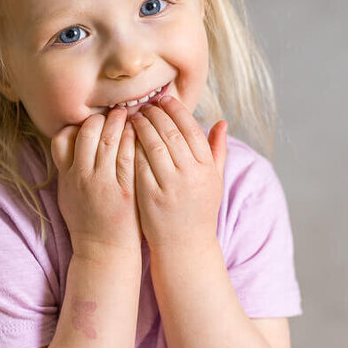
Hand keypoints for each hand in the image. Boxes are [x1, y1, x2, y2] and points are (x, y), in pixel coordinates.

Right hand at [51, 108, 142, 260]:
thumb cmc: (87, 222)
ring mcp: (103, 183)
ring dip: (119, 122)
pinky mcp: (124, 189)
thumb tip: (69, 142)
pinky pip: (128, 155)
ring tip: (128, 114)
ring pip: (109, 140)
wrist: (104, 251)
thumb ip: (67, 169)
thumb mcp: (67, 195)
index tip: (90, 120)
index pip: (62, 138)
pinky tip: (139, 132)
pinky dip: (132, 139)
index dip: (76, 125)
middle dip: (101, 118)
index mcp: (66, 176)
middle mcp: (82, 177)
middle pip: (87, 133)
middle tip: (114, 111)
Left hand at [130, 95, 227, 251]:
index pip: (191, 129)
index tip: (164, 100)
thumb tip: (222, 121)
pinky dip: (131, 147)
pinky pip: (138, 164)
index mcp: (207, 168)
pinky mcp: (150, 196)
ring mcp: (170, 186)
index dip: (176, 111)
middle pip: (171, 134)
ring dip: (142, 127)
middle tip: (145, 105)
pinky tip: (125, 138)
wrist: (185, 247)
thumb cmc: (199, 210)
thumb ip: (217, 150)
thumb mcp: (214, 180)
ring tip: (134, 117)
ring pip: (153, 146)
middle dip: (156, 115)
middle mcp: (191, 176)